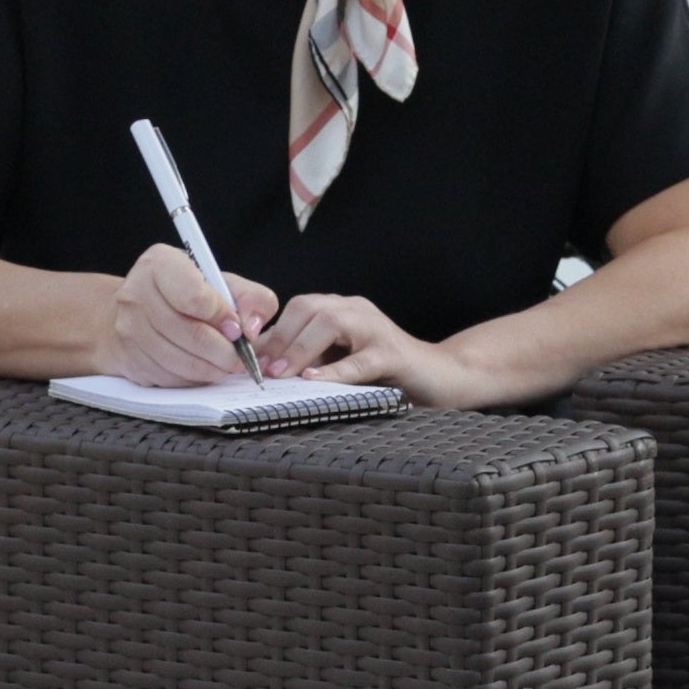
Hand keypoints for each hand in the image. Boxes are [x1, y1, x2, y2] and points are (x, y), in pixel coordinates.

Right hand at [105, 245, 273, 384]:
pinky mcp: (128, 358)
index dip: (222, 317)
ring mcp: (127, 328)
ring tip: (226, 364)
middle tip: (240, 356)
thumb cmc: (188, 293)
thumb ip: (250, 297)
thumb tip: (252, 327)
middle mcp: (136, 293)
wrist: (141, 310)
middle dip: (224, 351)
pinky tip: (203, 368)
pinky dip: (193, 379)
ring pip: (180, 361)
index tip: (238, 328)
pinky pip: (169, 378)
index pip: (194, 297)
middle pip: (190, 333)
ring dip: (212, 369)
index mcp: (159, 264)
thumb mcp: (223, 283)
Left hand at [254, 288, 491, 407]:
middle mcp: (357, 311)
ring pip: (330, 323)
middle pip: (307, 307)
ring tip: (281, 373)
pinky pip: (360, 360)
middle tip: (261, 368)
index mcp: (341, 310)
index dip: (268, 332)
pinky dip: (334, 371)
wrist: (443, 377)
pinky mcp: (395, 354)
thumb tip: (266, 367)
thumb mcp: (341, 361)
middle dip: (279, 337)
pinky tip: (315, 381)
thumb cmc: (388, 373)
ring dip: (300, 348)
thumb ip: (311, 358)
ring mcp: (377, 329)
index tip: (246, 359)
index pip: (295, 308)